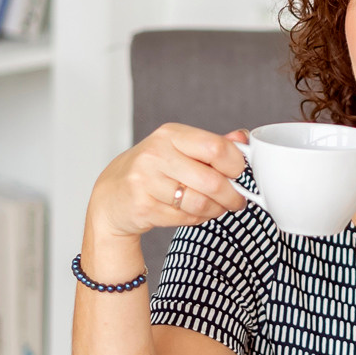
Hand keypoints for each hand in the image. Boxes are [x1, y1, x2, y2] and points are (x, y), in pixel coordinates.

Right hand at [84, 124, 250, 240]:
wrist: (112, 195)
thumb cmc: (152, 171)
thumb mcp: (179, 149)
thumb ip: (212, 144)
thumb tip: (243, 137)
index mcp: (170, 135)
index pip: (215, 147)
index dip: (235, 164)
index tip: (240, 173)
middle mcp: (156, 155)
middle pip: (212, 180)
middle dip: (232, 195)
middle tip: (237, 200)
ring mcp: (146, 182)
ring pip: (200, 203)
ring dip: (216, 210)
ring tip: (217, 207)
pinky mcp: (144, 207)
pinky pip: (186, 219)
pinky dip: (198, 219)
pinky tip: (195, 213)